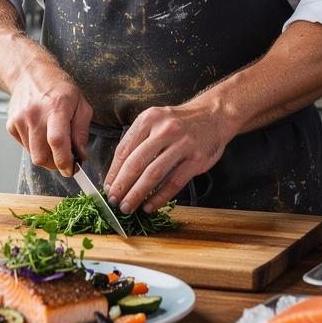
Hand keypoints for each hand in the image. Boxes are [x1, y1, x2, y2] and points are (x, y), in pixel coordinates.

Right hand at [6, 61, 91, 177]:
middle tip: (64, 159)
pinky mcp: (10, 125)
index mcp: (55, 106)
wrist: (29, 73)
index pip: (57, 141)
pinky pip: (25, 147)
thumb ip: (81, 131)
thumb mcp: (80, 104)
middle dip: (55, 164)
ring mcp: (19, 120)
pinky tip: (40, 132)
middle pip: (41, 155)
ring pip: (33, 155)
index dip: (64, 160)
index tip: (71, 169)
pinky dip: (35, 147)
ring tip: (53, 141)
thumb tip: (80, 155)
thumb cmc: (58, 87)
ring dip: (46, 155)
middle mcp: (34, 113)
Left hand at [104, 101, 232, 214]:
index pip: (124, 149)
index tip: (107, 187)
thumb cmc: (179, 122)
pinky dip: (159, 197)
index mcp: (149, 119)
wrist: (213, 116)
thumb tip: (118, 172)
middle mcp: (164, 130)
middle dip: (122, 186)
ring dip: (137, 194)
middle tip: (114, 201)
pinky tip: (150, 206)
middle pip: (136, 163)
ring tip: (128, 207)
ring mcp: (182, 144)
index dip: (113, 171)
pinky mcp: (196, 159)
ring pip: (153, 174)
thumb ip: (138, 141)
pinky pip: (174, 182)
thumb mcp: (156, 121)